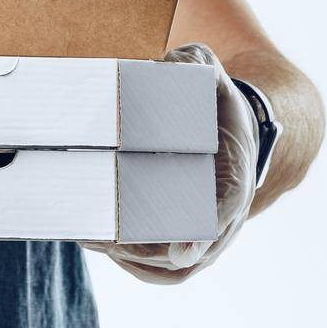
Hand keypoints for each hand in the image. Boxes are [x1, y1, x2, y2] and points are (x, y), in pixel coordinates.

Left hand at [83, 43, 257, 283]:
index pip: (227, 208)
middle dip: (149, 252)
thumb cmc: (212, 105)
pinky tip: (96, 244)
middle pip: (195, 250)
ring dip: (132, 260)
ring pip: (173, 266)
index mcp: (235, 170)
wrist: (229, 130)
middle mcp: (226, 210)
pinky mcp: (182, 238)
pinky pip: (159, 266)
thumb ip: (195, 66)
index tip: (182, 252)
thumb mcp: (208, 77)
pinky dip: (129, 263)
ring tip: (91, 240)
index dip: (205, 233)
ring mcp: (207, 231)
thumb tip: (175, 61)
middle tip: (106, 241)